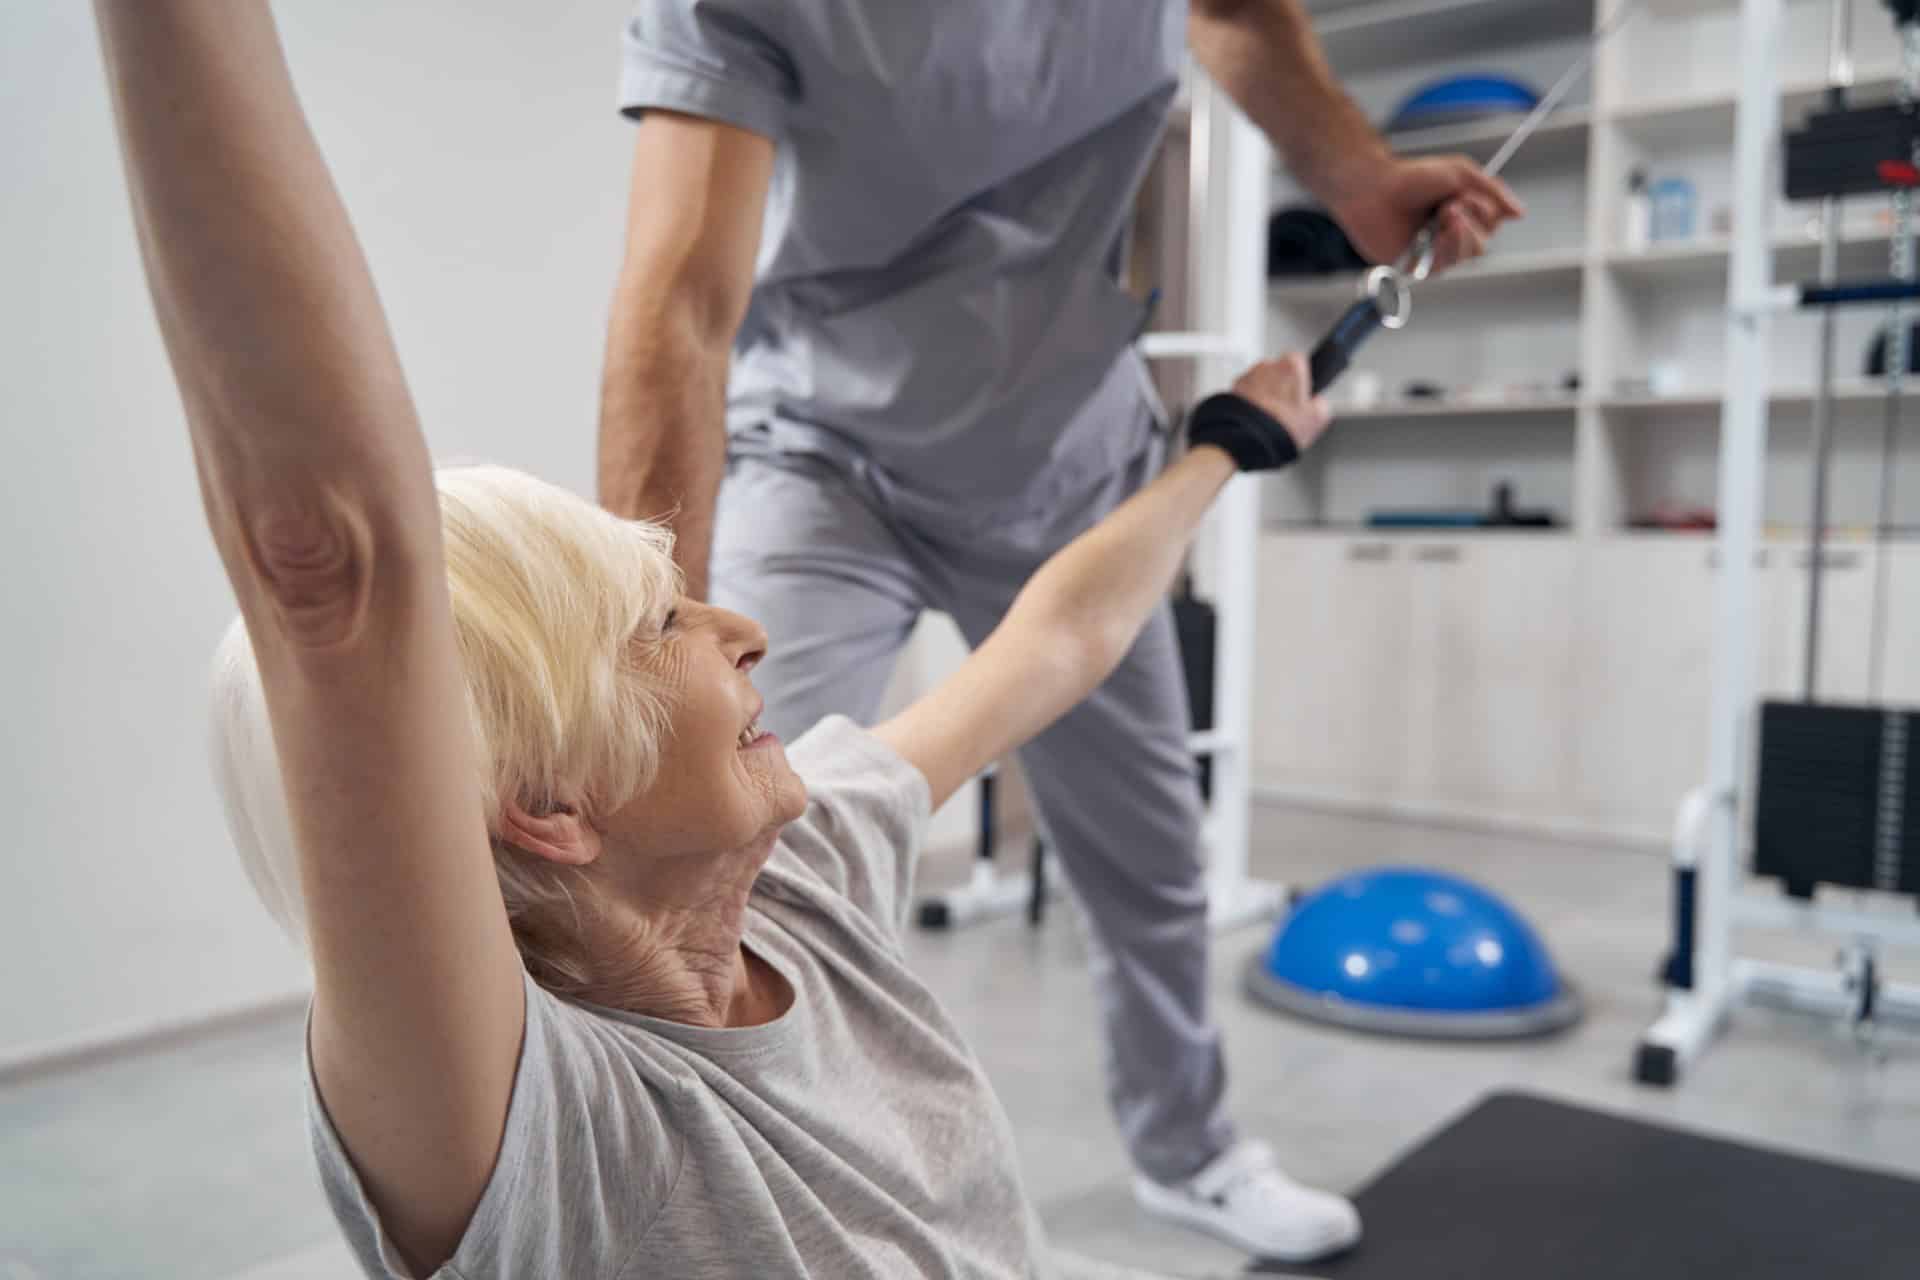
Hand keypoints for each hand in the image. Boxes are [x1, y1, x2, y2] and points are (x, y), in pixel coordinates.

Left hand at [1231, 353, 1331, 451]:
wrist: (1247, 440)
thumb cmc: (1280, 426)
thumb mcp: (1318, 419)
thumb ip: (1322, 404)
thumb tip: (1318, 403)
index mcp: (1291, 365)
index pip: (1300, 362)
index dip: (1302, 381)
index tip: (1301, 396)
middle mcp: (1267, 365)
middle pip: (1278, 373)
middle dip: (1281, 388)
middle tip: (1285, 412)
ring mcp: (1247, 377)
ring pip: (1260, 383)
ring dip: (1264, 397)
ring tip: (1269, 420)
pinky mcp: (1232, 390)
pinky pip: (1244, 395)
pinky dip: (1249, 405)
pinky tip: (1256, 421)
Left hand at [1329, 155, 1524, 274]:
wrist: (1375, 189)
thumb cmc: (1413, 177)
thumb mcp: (1461, 173)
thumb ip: (1493, 191)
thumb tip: (1520, 214)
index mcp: (1463, 213)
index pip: (1491, 223)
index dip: (1485, 211)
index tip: (1463, 195)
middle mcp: (1450, 235)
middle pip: (1482, 243)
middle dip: (1472, 222)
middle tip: (1449, 205)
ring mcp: (1434, 252)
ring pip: (1468, 254)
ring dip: (1460, 233)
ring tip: (1442, 214)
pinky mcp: (1417, 266)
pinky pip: (1445, 265)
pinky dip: (1446, 248)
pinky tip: (1435, 234)